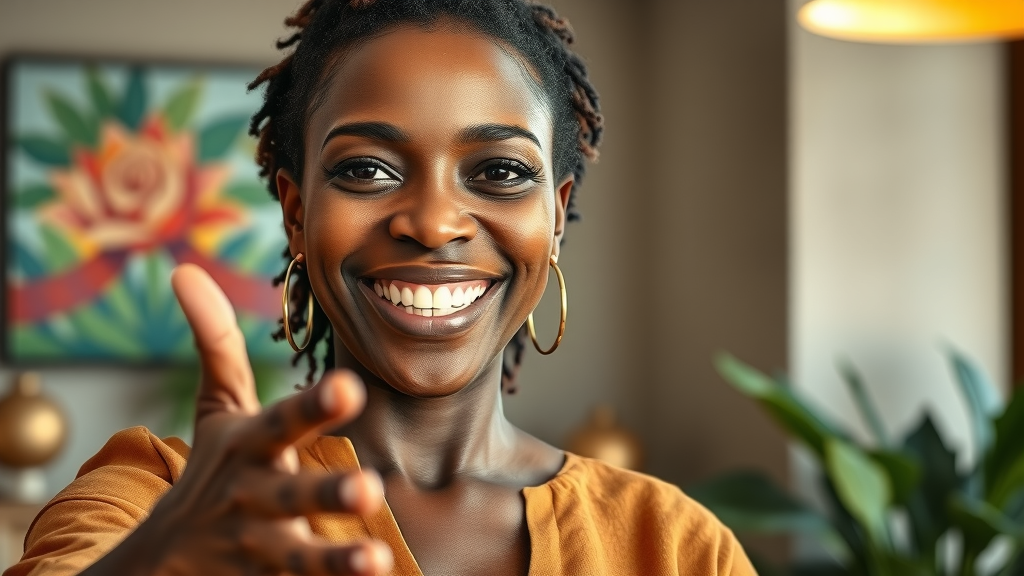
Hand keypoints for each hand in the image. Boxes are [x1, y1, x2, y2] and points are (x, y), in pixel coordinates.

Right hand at [84, 264, 392, 575]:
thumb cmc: (210, 471)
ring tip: (376, 560)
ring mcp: (257, 548)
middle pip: (292, 496)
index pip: (284, 422)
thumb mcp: (216, 410)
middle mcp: (253, 496)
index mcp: (250, 447)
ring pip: (297, 557)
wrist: (159, 563)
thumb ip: (214, 344)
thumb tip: (184, 268)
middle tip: (370, 489)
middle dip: (326, 494)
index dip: (315, 406)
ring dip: (334, 560)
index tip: (350, 388)